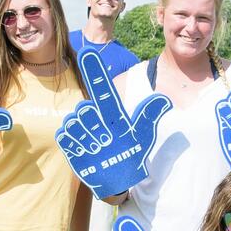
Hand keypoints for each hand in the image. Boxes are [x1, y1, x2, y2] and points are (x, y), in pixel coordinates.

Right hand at [56, 49, 169, 199]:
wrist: (117, 178)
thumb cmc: (130, 154)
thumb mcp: (142, 136)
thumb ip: (149, 116)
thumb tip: (165, 99)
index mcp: (111, 112)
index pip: (101, 87)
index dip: (95, 70)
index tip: (88, 52)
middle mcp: (94, 117)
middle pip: (85, 109)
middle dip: (95, 127)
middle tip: (106, 142)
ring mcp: (80, 129)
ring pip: (75, 123)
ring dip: (87, 139)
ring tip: (98, 150)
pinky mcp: (69, 142)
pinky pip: (65, 136)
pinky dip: (76, 146)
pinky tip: (86, 154)